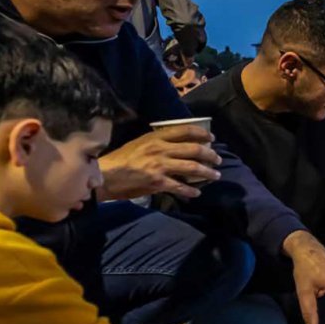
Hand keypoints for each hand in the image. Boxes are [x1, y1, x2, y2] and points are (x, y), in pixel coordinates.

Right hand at [100, 127, 220, 200]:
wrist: (106, 174)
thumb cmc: (122, 158)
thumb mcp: (141, 142)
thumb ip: (159, 141)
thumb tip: (178, 143)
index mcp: (156, 137)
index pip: (185, 130)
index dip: (202, 133)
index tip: (212, 138)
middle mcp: (160, 149)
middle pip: (194, 149)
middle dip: (210, 155)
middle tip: (218, 159)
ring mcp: (160, 166)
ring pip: (191, 168)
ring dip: (207, 172)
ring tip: (216, 175)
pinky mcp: (157, 182)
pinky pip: (180, 187)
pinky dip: (191, 190)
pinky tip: (196, 193)